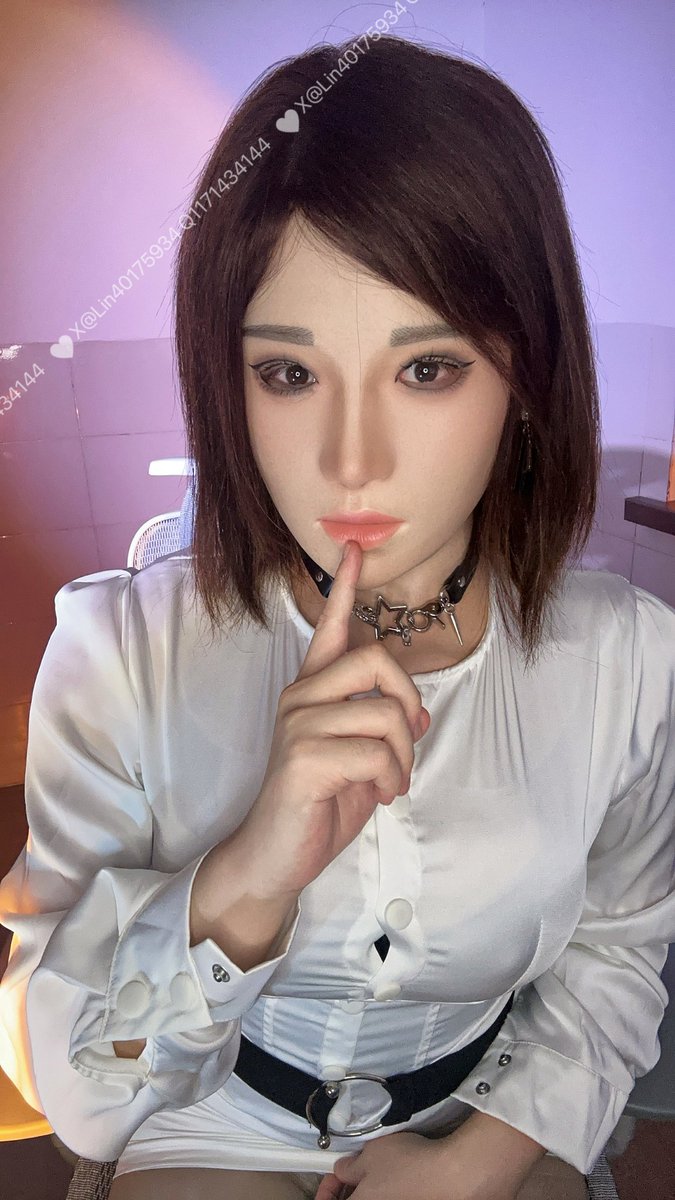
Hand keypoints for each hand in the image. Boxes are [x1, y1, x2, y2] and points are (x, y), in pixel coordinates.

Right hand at [231, 538, 430, 900]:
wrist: (277, 854)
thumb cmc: (320, 803)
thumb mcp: (360, 757)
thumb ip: (382, 726)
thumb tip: (417, 712)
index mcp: (312, 690)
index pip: (329, 628)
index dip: (344, 587)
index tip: (355, 548)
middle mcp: (300, 696)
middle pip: (377, 659)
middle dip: (410, 701)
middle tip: (413, 739)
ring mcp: (298, 724)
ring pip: (384, 713)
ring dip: (405, 755)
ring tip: (394, 781)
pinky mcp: (303, 758)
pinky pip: (375, 753)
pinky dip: (392, 778)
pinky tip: (380, 795)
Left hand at [314, 1130, 521, 1199]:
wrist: (453, 1175)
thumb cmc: (408, 1166)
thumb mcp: (370, 1156)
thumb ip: (350, 1167)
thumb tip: (343, 1170)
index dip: (326, 1193)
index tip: (333, 1177)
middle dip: (349, 1192)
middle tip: (352, 1173)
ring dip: (372, 1191)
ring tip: (378, 1172)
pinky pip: (394, 1199)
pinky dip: (391, 1194)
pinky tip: (399, 1179)